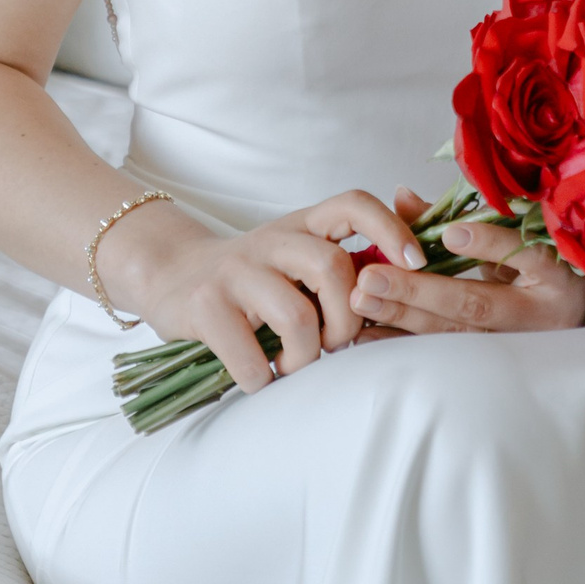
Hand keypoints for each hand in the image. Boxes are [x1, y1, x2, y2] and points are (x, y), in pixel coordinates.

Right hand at [98, 189, 428, 395]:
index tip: (414, 265)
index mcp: (301, 225)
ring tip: (294, 364)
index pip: (353, 204)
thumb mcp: (295, 257)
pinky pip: (252, 357)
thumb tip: (403, 285)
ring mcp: (236, 270)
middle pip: (333, 268)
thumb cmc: (251, 279)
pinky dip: (265, 379)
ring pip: (297, 317)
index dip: (391, 228)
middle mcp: (271, 239)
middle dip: (347, 321)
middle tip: (336, 344)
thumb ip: (339, 264)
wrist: (170, 276)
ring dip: (306, 358)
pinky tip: (262, 376)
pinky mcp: (205, 306)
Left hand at [349, 188, 584, 337]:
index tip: (450, 232)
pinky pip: (441, 354)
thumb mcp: (519, 237)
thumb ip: (464, 217)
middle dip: (420, 290)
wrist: (570, 319)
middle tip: (371, 277)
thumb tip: (402, 197)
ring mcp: (517, 345)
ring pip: (455, 332)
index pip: (527, 255)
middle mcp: (541, 315)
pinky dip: (403, 342)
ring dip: (404, 316)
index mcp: (556, 273)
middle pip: (477, 303)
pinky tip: (368, 335)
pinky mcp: (491, 366)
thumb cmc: (541, 265)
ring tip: (362, 299)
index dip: (489, 244)